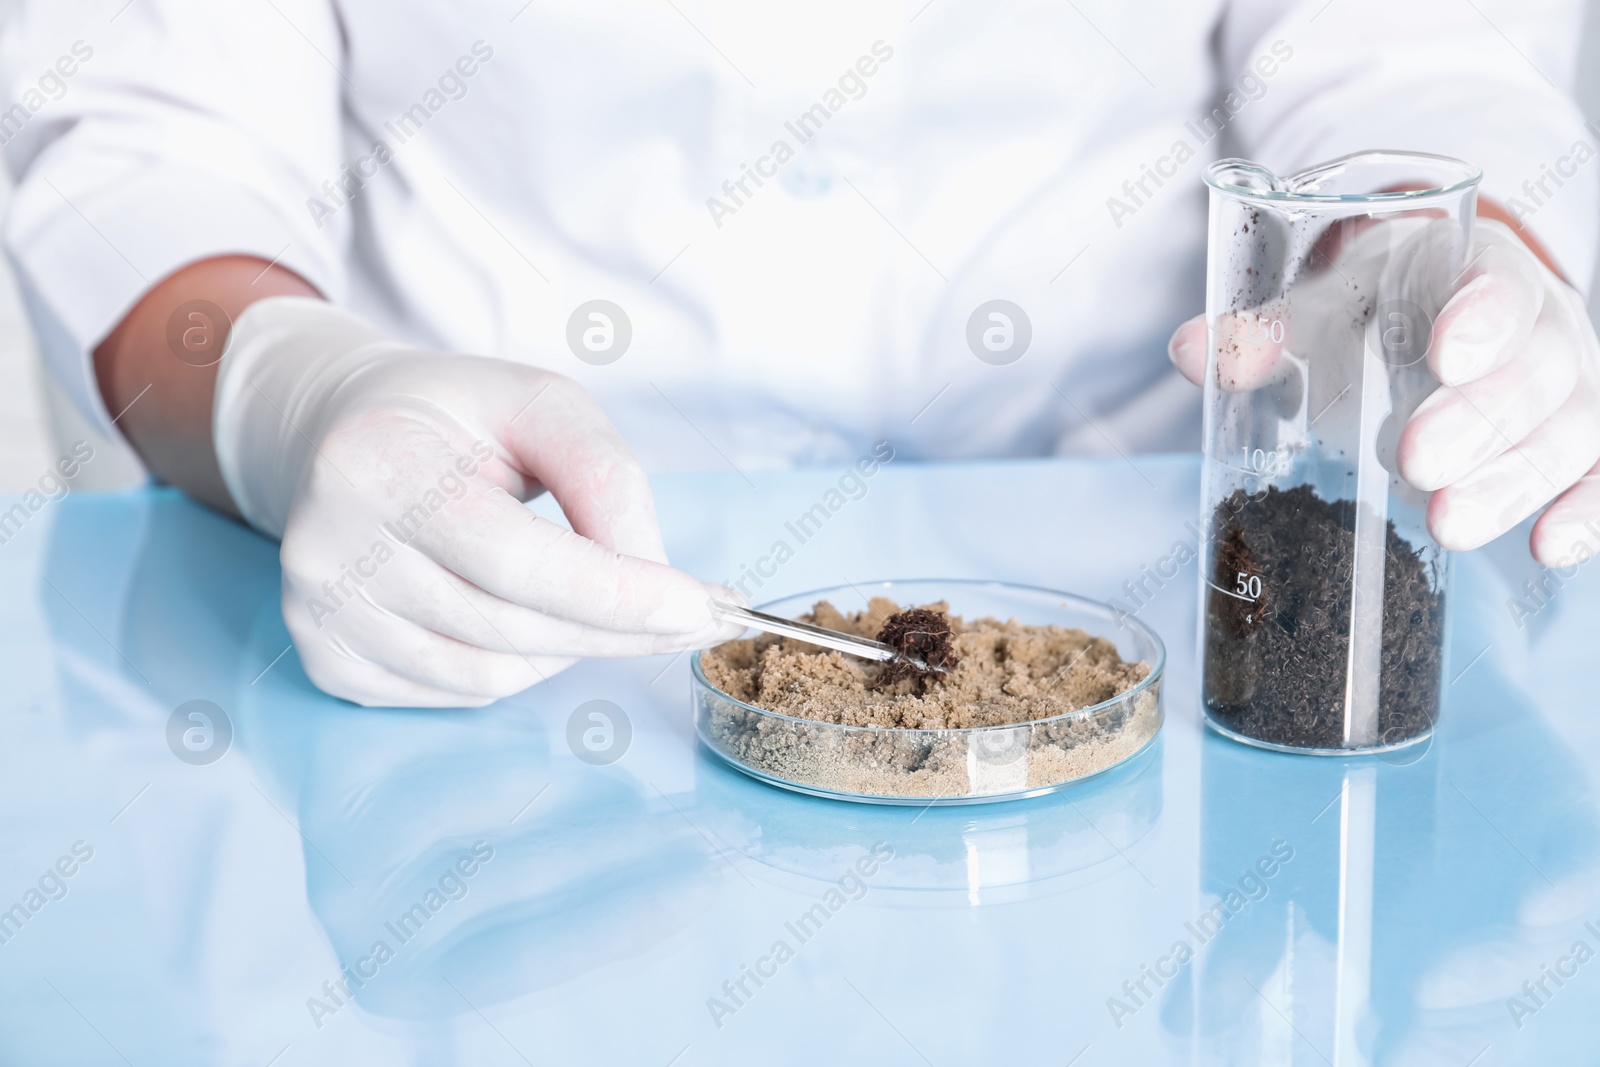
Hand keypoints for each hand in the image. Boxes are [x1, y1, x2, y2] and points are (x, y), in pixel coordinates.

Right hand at [215, 298, 737, 706]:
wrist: (343, 434)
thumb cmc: (457, 418)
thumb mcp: (542, 404)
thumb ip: (604, 477)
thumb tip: (654, 580)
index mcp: (376, 464)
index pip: (515, 560)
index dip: (616, 595)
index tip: (699, 608)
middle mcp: (329, 548)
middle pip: (513, 627)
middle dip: (619, 628)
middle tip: (688, 613)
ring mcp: (318, 613)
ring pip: (493, 675)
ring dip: (570, 648)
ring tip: (584, 594)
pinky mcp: (326, 659)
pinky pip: (459, 695)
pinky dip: (515, 666)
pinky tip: (519, 611)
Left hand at [1168, 219, 1599, 565]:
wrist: (1436, 307)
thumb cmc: (1379, 307)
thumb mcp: (1325, 304)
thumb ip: (1266, 329)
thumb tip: (1190, 353)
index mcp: (1476, 270)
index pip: (1496, 282)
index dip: (1482, 316)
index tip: (1445, 353)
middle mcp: (1541, 326)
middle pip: (1538, 369)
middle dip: (1479, 420)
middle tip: (1414, 462)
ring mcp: (1570, 389)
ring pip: (1571, 430)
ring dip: (1514, 481)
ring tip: (1444, 524)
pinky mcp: (1580, 444)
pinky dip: (1587, 513)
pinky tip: (1549, 548)